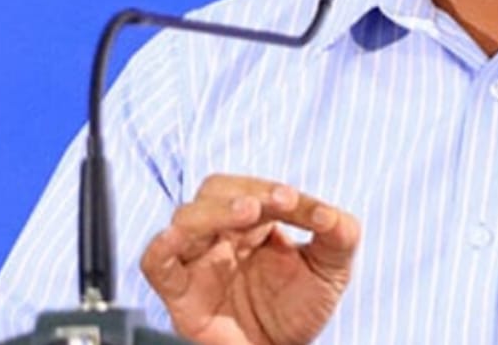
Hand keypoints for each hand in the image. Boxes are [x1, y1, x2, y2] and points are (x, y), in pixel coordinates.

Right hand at [140, 175, 361, 344]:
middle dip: (245, 191)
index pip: (256, 189)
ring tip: (247, 212)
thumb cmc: (300, 308)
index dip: (275, 190)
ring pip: (186, 217)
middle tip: (275, 202)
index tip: (295, 202)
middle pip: (216, 191)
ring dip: (214, 210)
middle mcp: (222, 234)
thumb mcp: (332, 268)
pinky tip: (176, 236)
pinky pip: (156, 262)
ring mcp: (199, 261)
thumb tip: (329, 215)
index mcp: (255, 221)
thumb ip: (341, 235)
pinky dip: (162, 246)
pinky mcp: (181, 292)